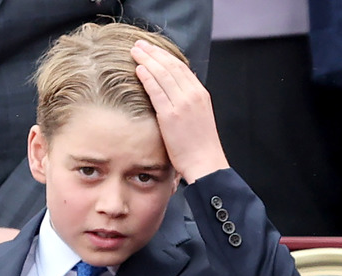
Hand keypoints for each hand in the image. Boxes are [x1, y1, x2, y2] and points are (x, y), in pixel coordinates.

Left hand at [131, 39, 228, 182]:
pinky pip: (157, 91)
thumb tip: (173, 92)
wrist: (206, 163)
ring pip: (163, 74)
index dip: (165, 55)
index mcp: (201, 94)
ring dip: (148, 60)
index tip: (152, 49)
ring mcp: (183, 104)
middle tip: (140, 45)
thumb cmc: (200, 145)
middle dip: (154, 53)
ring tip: (135, 52)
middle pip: (171, 66)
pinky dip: (147, 77)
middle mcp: (193, 95)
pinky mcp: (171, 116)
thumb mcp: (199, 117)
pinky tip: (139, 69)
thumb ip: (187, 102)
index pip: (181, 67)